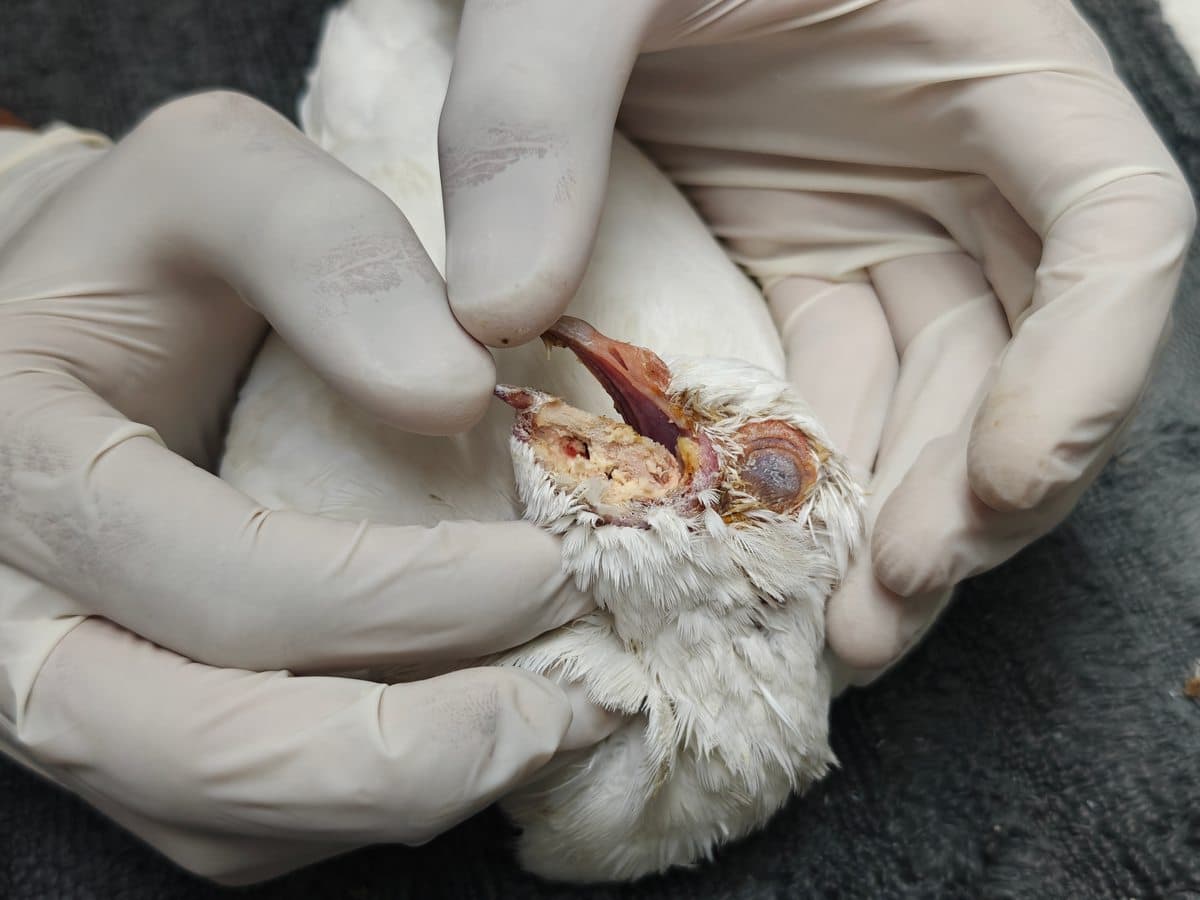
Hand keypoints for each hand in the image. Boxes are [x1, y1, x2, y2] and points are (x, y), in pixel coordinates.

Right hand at [0, 92, 602, 883]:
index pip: (218, 580)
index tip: (548, 571)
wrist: (63, 331)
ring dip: (393, 803)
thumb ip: (326, 246)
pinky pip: (226, 829)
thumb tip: (452, 392)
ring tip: (541, 732)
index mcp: (23, 464)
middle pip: (193, 750)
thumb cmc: (145, 249)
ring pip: (216, 821)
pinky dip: (354, 813)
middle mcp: (12, 611)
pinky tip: (458, 746)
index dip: (398, 597)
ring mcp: (55, 692)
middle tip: (562, 712)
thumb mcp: (219, 179)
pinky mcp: (113, 732)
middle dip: (404, 756)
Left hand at [436, 0, 1195, 679]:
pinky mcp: (783, 260)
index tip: (1005, 485)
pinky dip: (794, 474)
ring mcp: (863, 220)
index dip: (1088, 369)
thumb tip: (493, 313)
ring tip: (834, 630)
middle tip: (880, 611)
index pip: (1112, 229)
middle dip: (964, 497)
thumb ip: (538, 107)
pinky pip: (815, 389)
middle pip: (1016, 356)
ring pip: (917, 397)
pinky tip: (752, 549)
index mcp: (979, 61)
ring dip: (884, 518)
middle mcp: (944, 161)